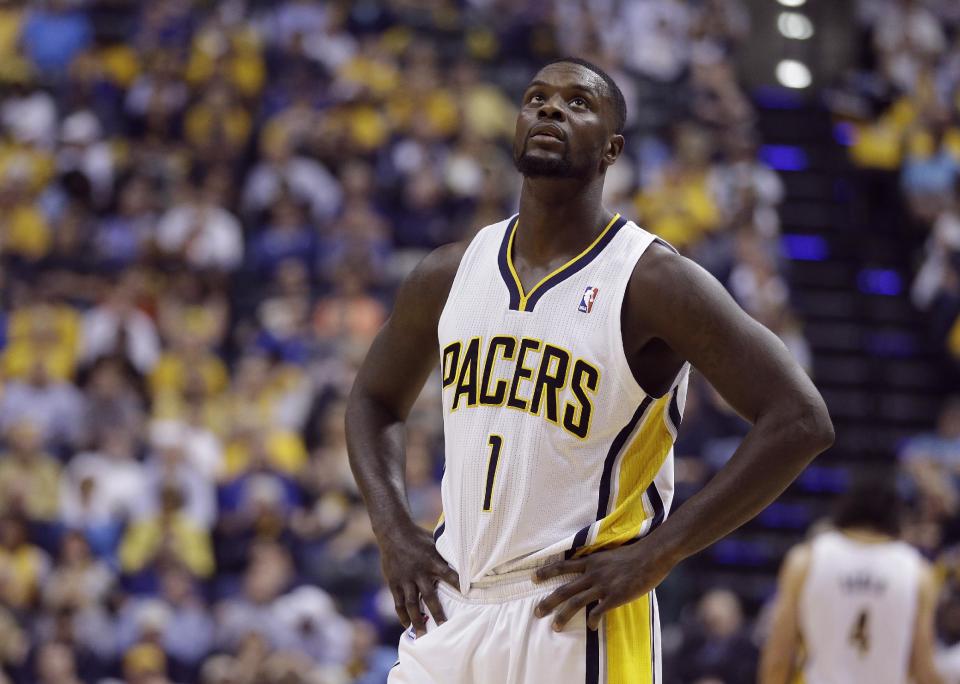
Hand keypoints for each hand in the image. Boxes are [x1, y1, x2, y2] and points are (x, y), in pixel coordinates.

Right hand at [380, 524, 458, 636]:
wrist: (393, 532)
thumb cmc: (419, 538)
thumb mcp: (435, 542)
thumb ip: (446, 555)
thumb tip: (465, 560)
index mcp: (432, 561)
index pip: (449, 574)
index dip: (458, 584)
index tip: (468, 596)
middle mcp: (419, 572)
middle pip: (429, 596)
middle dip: (437, 612)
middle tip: (443, 627)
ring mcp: (405, 579)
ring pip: (411, 603)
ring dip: (417, 620)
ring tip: (422, 634)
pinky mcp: (394, 582)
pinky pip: (398, 602)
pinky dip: (402, 614)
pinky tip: (406, 625)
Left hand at [533, 540, 675, 630]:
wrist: (651, 556)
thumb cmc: (635, 554)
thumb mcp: (610, 554)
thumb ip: (599, 563)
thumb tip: (592, 570)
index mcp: (591, 561)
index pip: (563, 566)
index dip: (547, 571)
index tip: (533, 577)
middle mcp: (592, 573)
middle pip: (564, 589)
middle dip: (548, 602)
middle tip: (537, 612)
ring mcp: (602, 585)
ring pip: (575, 602)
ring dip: (563, 616)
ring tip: (555, 627)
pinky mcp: (614, 597)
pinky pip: (598, 611)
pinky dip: (592, 620)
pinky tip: (591, 626)